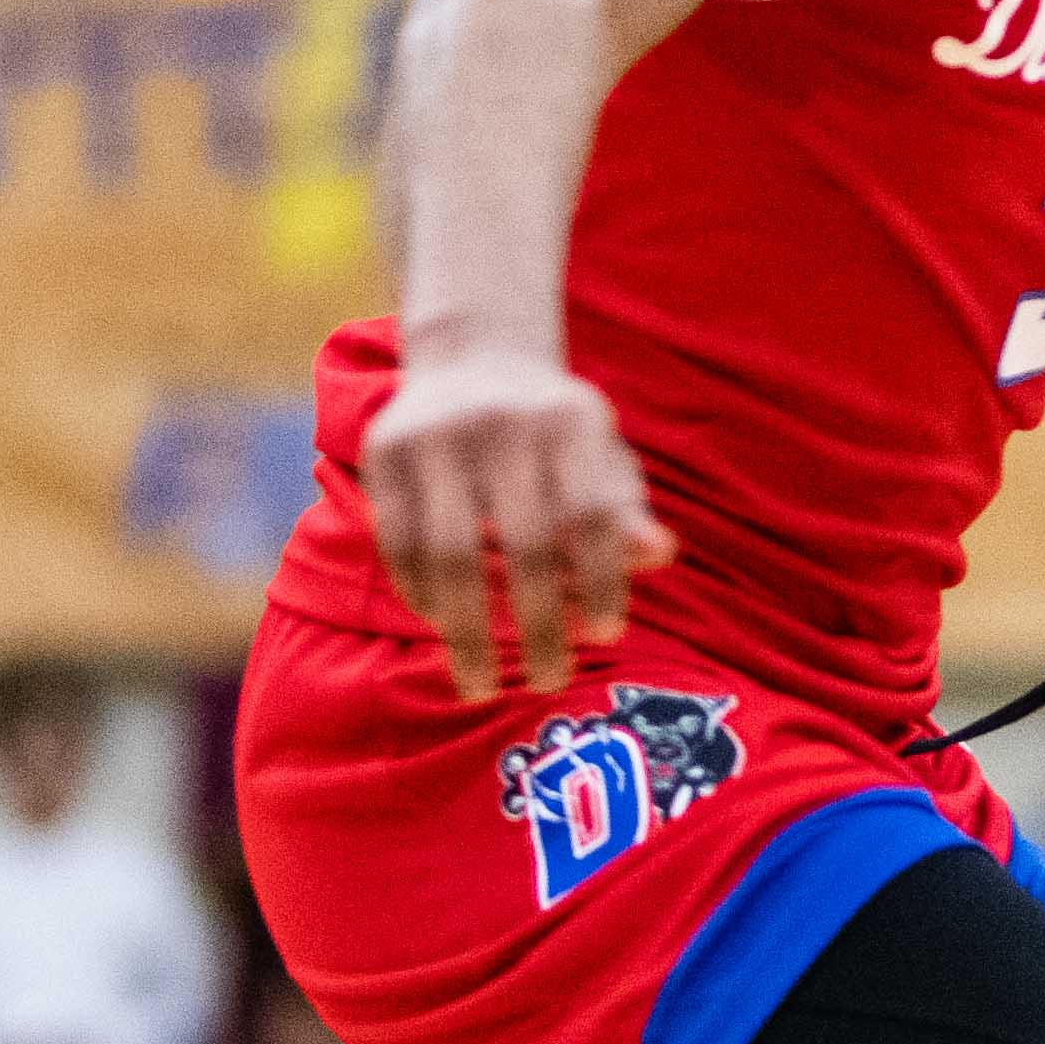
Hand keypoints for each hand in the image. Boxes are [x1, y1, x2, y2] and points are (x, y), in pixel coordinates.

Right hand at [364, 341, 672, 701]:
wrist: (474, 361)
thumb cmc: (557, 434)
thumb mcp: (602, 458)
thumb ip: (625, 511)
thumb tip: (660, 555)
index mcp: (570, 420)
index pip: (592, 516)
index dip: (601, 582)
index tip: (607, 636)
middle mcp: (502, 422)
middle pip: (524, 545)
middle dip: (538, 625)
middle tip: (549, 682)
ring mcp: (435, 435)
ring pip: (449, 554)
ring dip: (465, 631)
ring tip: (480, 682)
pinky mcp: (384, 452)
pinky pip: (399, 544)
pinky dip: (421, 595)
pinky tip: (443, 625)